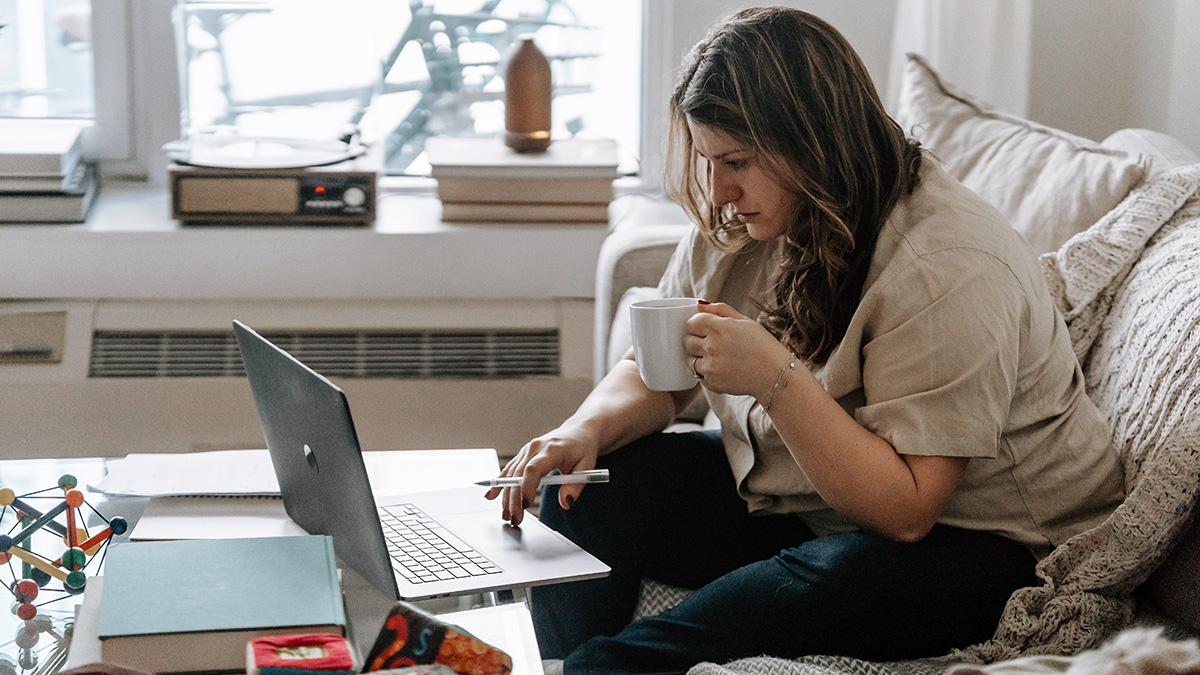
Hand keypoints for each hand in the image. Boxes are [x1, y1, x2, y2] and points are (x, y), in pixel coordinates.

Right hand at [484, 426, 598, 526]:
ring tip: (506, 515)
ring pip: (511, 474)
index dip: (526, 487)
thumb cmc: (583, 448)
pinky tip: (491, 495)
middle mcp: (535, 447)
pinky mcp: (524, 454)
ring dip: (506, 495)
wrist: (579, 431)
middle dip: (514, 499)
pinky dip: (500, 482)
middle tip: (515, 518)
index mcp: (552, 449)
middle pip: (518, 475)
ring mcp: (527, 450)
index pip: (533, 469)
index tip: (525, 505)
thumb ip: (575, 487)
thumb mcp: (586, 468)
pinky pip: (509, 469)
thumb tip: (565, 504)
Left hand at [685, 301, 791, 399]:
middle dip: (695, 341)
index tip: (704, 329)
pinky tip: (722, 370)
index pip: (692, 322)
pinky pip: (698, 375)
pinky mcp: (712, 382)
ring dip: (699, 358)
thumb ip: (720, 310)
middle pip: (687, 341)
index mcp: (721, 327)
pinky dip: (706, 373)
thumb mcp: (745, 321)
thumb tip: (699, 305)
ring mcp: (711, 365)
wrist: (774, 375)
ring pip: (690, 359)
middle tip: (711, 344)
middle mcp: (713, 345)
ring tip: (717, 358)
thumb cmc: (763, 346)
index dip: (697, 325)